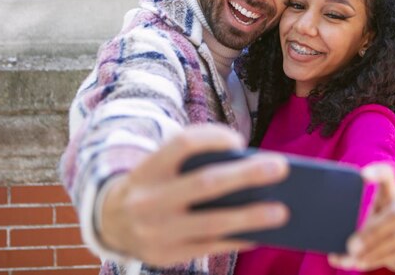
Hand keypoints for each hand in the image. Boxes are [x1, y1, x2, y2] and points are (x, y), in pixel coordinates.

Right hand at [100, 123, 289, 265]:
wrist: (111, 221)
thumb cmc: (154, 184)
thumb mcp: (161, 166)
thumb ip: (194, 161)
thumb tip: (249, 169)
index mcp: (149, 168)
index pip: (183, 144)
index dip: (213, 138)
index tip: (240, 140)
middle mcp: (149, 199)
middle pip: (205, 182)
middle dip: (246, 175)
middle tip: (281, 167)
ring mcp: (157, 231)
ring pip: (212, 222)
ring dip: (251, 216)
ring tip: (282, 210)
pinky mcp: (166, 256)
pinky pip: (210, 247)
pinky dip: (238, 238)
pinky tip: (260, 233)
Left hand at [328, 163, 394, 272]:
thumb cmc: (377, 223)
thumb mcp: (368, 215)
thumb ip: (352, 221)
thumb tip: (328, 244)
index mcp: (390, 190)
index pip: (387, 174)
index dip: (377, 172)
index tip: (362, 175)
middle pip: (393, 214)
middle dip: (371, 233)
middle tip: (350, 246)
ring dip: (371, 251)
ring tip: (352, 259)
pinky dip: (376, 260)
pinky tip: (361, 263)